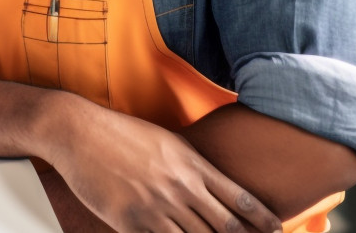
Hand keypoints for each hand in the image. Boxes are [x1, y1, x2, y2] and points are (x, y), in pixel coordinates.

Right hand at [45, 97, 281, 232]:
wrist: (78, 131)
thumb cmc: (120, 133)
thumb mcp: (166, 141)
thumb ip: (191, 165)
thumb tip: (212, 185)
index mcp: (190, 165)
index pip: (238, 198)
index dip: (262, 219)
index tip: (277, 230)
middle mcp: (179, 188)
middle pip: (224, 228)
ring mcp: (155, 208)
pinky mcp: (130, 223)